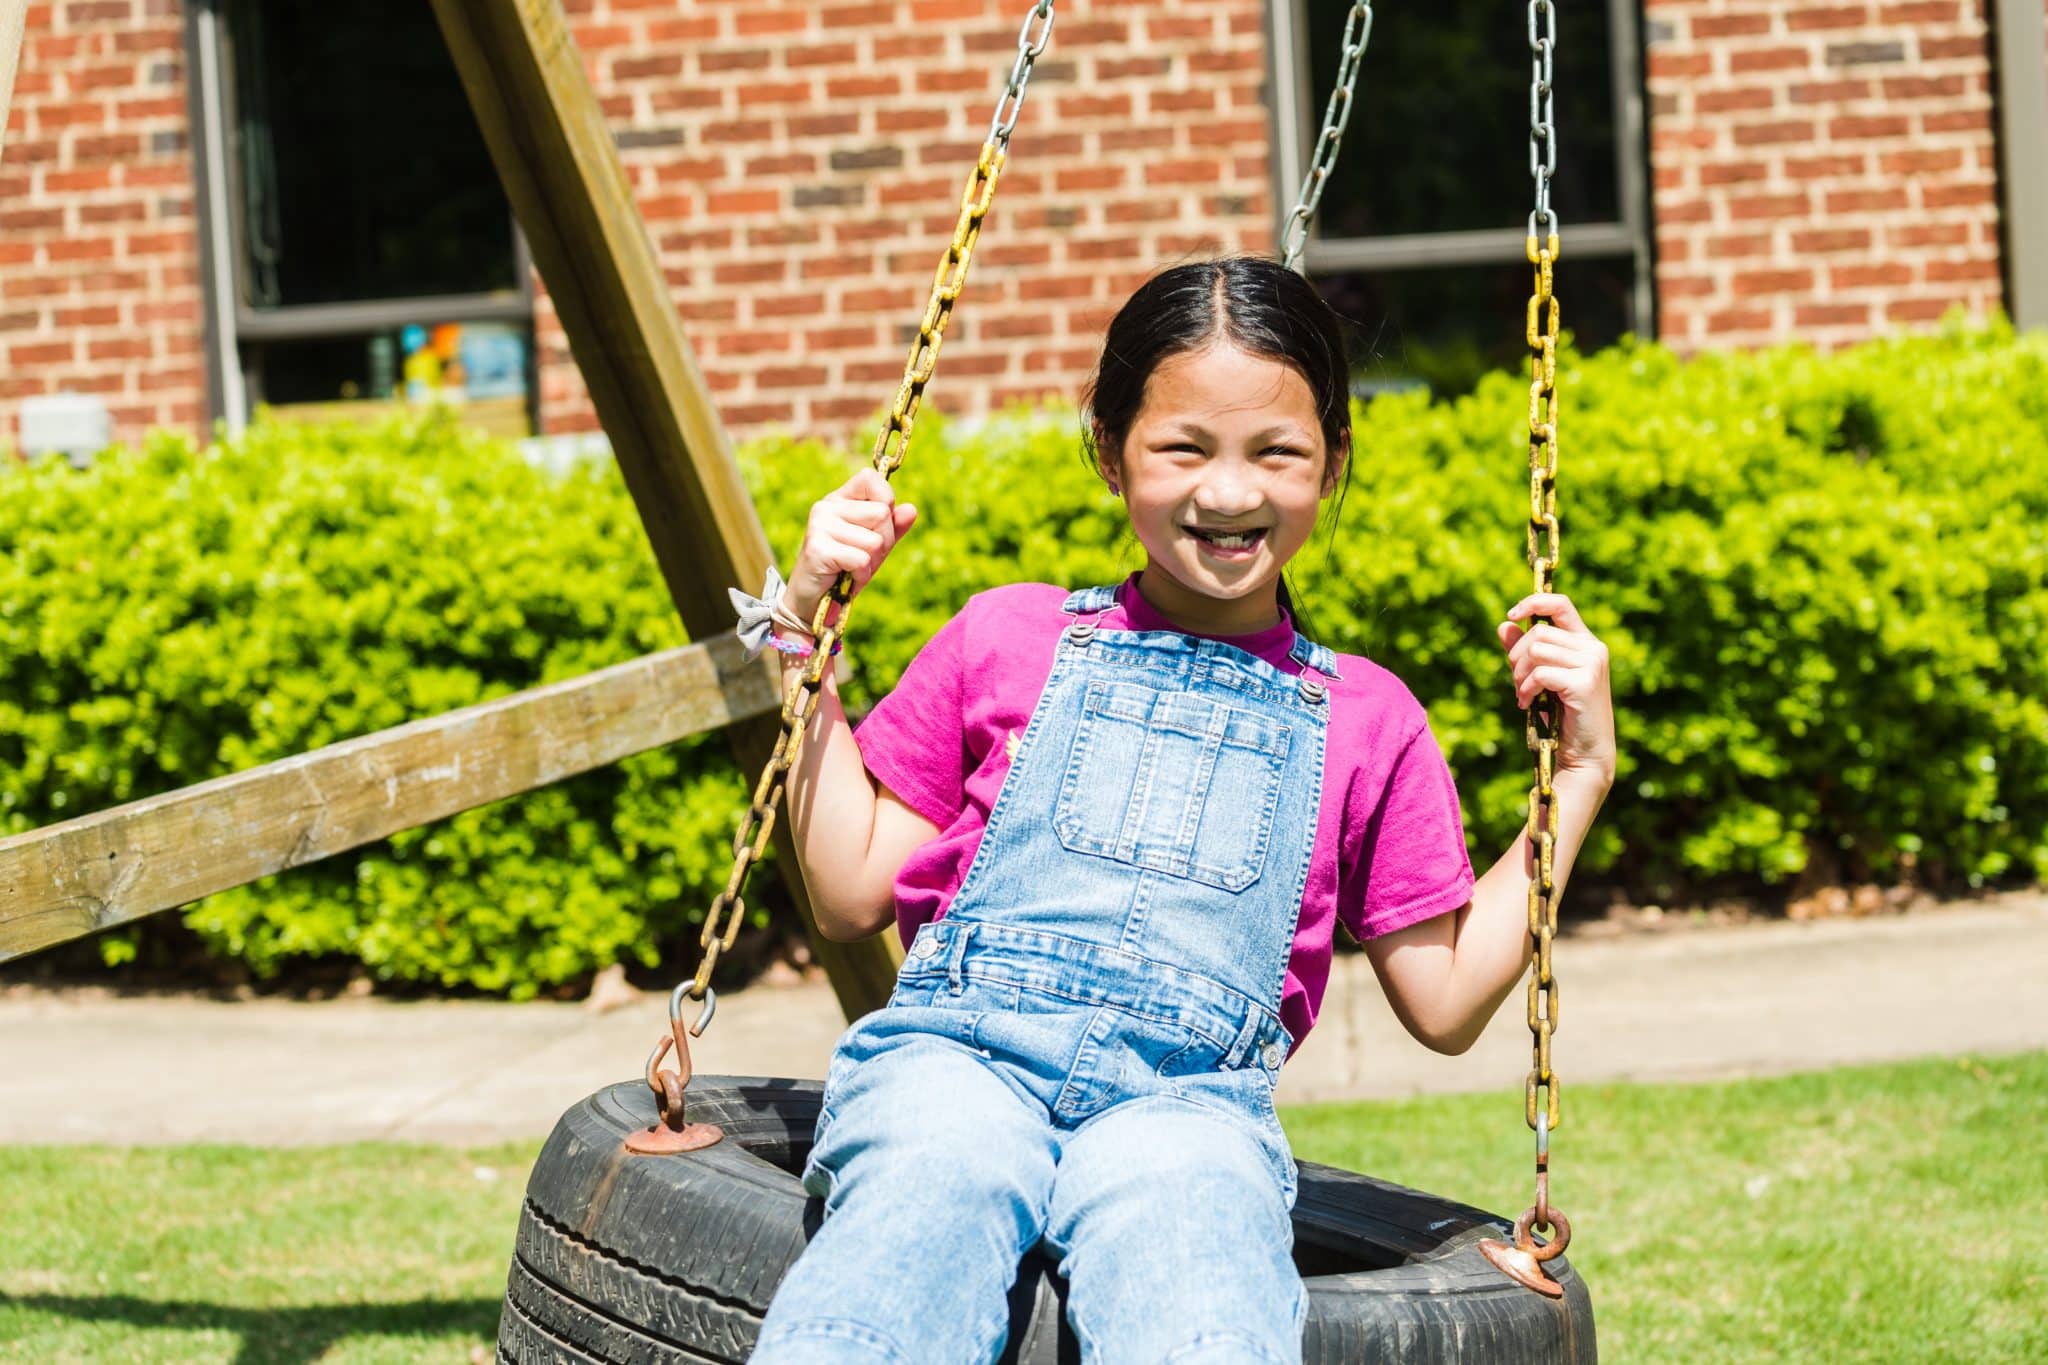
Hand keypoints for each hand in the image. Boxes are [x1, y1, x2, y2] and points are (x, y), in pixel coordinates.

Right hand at [785, 468, 917, 627]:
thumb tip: (911, 510)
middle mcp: (827, 507)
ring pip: (875, 540)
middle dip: (884, 542)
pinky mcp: (818, 548)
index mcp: (840, 500)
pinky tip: (848, 579)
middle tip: (863, 557)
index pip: (870, 478)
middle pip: (882, 513)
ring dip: (872, 562)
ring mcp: (820, 525)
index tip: (877, 524)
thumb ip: (893, 527)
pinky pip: (862, 559)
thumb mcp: (874, 546)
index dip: (886, 500)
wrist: (813, 602)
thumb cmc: (845, 570)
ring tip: (852, 568)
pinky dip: (862, 575)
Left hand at [1495, 592, 1615, 787]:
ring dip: (1519, 675)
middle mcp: (1593, 648)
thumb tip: (1504, 625)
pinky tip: (1526, 704)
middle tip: (1517, 682)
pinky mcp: (1584, 683)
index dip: (1534, 602)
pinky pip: (1540, 673)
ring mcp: (1592, 664)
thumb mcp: (1540, 678)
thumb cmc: (1562, 715)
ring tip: (1522, 694)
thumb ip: (1524, 651)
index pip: (1561, 604)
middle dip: (1517, 657)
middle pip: (1538, 633)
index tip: (1513, 614)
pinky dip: (1526, 689)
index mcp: (1585, 642)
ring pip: (1536, 650)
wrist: (1584, 752)